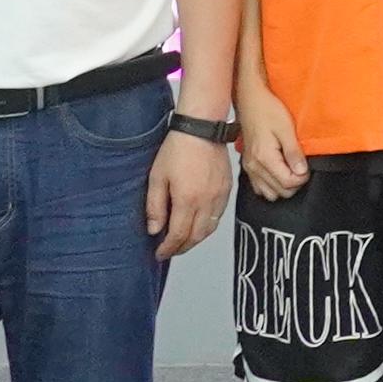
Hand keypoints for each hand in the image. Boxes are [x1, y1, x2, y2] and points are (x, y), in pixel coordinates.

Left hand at [148, 115, 233, 259]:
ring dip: (196, 239)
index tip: (160, 253)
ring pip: (209, 229)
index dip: (168, 248)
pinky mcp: (227, 189)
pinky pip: (218, 216)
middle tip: (171, 250)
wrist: (201, 128)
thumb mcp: (157, 177)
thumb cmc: (178, 148)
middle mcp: (207, 202)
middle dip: (182, 248)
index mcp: (187, 200)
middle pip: (196, 237)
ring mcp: (219, 196)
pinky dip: (207, 225)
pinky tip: (198, 223)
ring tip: (183, 240)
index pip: (179, 235)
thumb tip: (155, 229)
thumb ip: (155, 206)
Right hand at [237, 75, 308, 201]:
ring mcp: (249, 167)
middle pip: (280, 192)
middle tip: (300, 166)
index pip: (288, 183)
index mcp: (264, 158)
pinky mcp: (248, 165)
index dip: (303, 177)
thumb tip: (302, 172)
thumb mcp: (286, 128)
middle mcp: (254, 166)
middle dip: (295, 182)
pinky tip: (279, 170)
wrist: (250, 100)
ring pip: (270, 193)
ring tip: (290, 168)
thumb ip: (294, 152)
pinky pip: (260, 187)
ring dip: (283, 185)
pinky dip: (271, 184)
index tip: (307, 166)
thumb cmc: (267, 109)